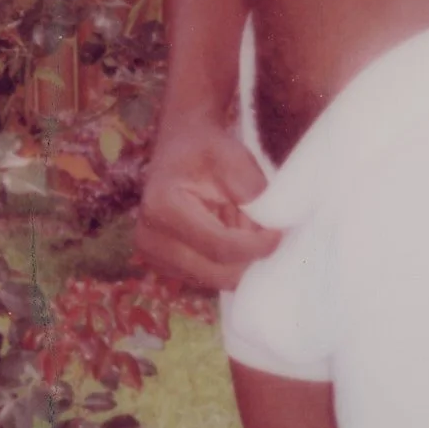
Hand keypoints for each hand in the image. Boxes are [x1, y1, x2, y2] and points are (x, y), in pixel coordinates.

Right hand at [134, 117, 281, 290]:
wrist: (180, 148)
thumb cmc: (206, 149)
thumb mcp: (233, 157)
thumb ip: (253, 191)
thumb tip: (272, 226)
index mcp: (163, 208)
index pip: (220, 247)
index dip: (257, 246)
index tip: (279, 233)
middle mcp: (149, 239)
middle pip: (218, 272)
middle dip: (250, 257)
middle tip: (266, 230)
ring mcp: (153, 257)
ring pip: (216, 279)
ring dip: (240, 260)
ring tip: (242, 225)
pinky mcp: (164, 267)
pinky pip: (209, 278)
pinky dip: (228, 263)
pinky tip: (229, 234)